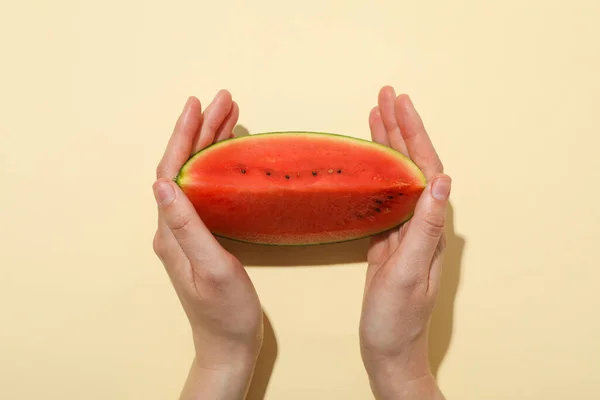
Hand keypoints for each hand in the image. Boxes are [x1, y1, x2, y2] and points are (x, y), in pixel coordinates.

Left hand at [152, 91, 262, 398]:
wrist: (228, 343)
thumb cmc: (224, 311)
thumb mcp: (210, 267)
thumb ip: (187, 225)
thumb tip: (162, 182)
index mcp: (171, 231)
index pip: (172, 171)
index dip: (183, 136)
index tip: (197, 106)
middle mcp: (174, 227)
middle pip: (185, 166)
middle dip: (202, 131)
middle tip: (224, 101)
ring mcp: (188, 231)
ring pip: (197, 175)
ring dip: (211, 144)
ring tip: (230, 117)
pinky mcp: (204, 236)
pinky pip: (209, 189)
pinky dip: (220, 166)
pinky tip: (232, 156)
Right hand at [359, 87, 449, 398]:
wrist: (387, 347)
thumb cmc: (397, 317)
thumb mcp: (409, 272)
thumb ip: (426, 227)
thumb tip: (442, 180)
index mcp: (429, 224)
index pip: (425, 167)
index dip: (413, 133)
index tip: (399, 104)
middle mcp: (420, 221)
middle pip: (411, 164)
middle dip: (399, 128)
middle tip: (385, 95)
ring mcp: (402, 228)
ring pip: (395, 175)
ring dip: (386, 144)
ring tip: (375, 114)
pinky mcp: (386, 238)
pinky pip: (380, 194)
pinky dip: (372, 171)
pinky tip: (364, 160)